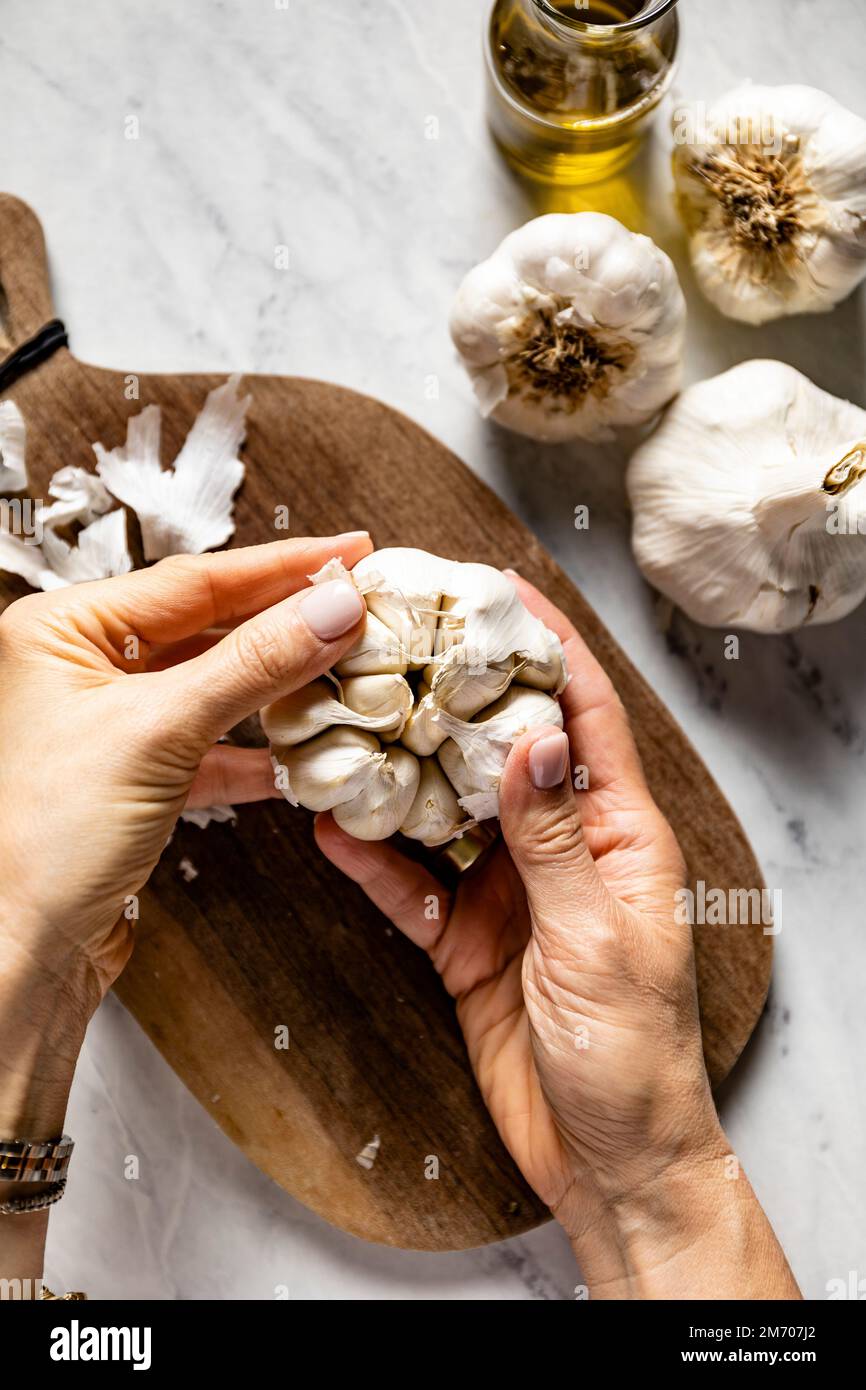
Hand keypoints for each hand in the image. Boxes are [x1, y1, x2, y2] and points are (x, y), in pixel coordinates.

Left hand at [0, 533, 370, 1004]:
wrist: (20, 952)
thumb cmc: (43, 842)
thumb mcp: (160, 732)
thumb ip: (254, 664)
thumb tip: (329, 611)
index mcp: (62, 631)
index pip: (192, 580)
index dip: (280, 567)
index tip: (345, 555)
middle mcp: (80, 669)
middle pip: (206, 627)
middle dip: (284, 624)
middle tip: (356, 607)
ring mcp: (108, 725)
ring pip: (212, 686)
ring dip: (276, 688)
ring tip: (341, 672)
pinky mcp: (133, 779)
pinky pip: (209, 745)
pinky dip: (254, 751)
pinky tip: (297, 754)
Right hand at [316, 573, 799, 1298]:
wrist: (605, 1160)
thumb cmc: (633, 1052)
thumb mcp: (596, 937)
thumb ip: (556, 838)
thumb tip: (532, 737)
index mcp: (621, 834)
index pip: (587, 718)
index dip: (548, 649)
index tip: (499, 591)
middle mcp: (563, 848)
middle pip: (503, 752)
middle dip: (454, 698)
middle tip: (397, 644)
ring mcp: (510, 891)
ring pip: (446, 812)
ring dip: (400, 777)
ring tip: (346, 726)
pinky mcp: (466, 939)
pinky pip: (412, 887)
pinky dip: (375, 863)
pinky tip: (336, 833)